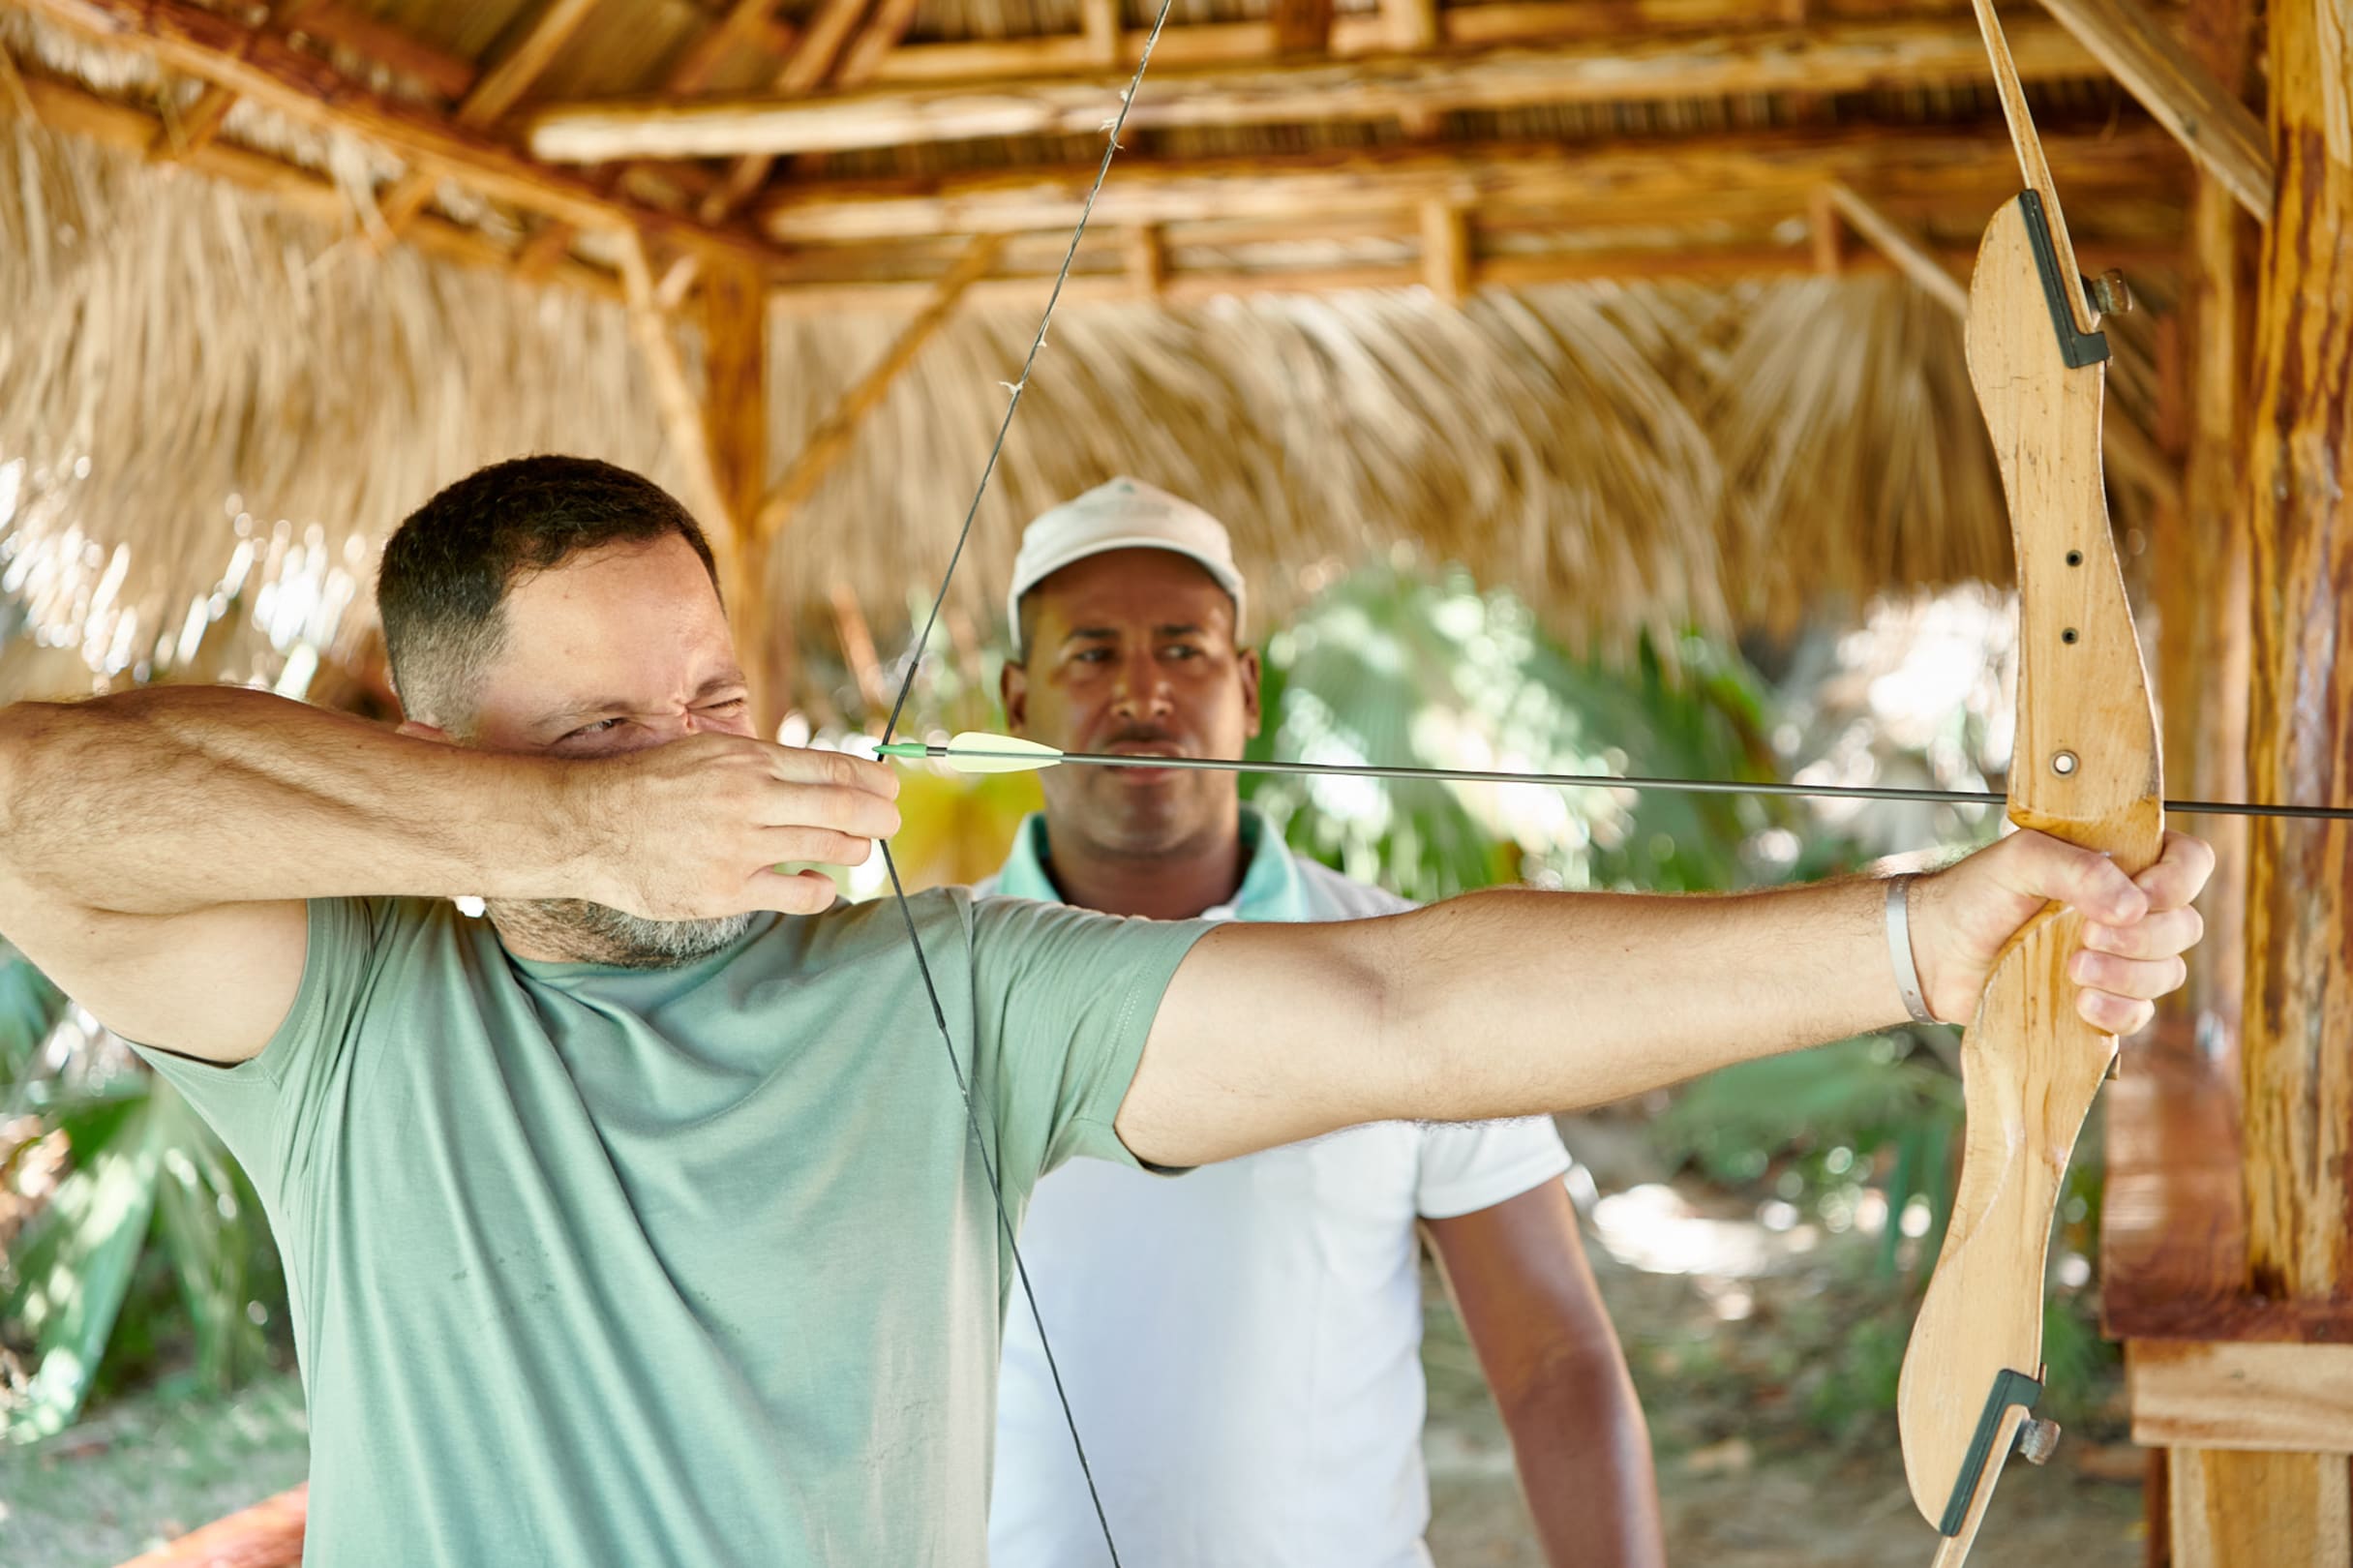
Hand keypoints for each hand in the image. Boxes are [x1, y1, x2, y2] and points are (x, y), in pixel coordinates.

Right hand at [564, 734, 900, 918]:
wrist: (590, 826)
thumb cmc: (649, 786)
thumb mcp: (705, 752)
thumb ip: (760, 764)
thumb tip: (818, 774)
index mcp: (747, 760)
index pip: (832, 770)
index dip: (872, 782)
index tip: (890, 788)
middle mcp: (751, 800)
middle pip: (842, 809)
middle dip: (877, 816)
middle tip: (890, 822)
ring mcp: (741, 847)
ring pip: (827, 850)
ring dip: (853, 850)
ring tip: (856, 849)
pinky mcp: (727, 891)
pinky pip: (797, 895)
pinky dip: (819, 889)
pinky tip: (819, 884)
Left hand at [1909, 828, 2214, 1033]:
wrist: (1934, 951)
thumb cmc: (1975, 895)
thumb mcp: (2019, 860)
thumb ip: (2075, 869)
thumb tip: (2133, 905)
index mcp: (2120, 864)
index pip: (2189, 862)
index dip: (2179, 880)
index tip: (2142, 894)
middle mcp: (2128, 911)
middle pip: (2184, 926)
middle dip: (2144, 937)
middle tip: (2086, 936)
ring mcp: (2119, 959)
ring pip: (2167, 973)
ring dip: (2129, 975)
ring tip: (2074, 969)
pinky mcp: (2101, 1000)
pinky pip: (2139, 1014)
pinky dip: (2118, 1011)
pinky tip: (2081, 1004)